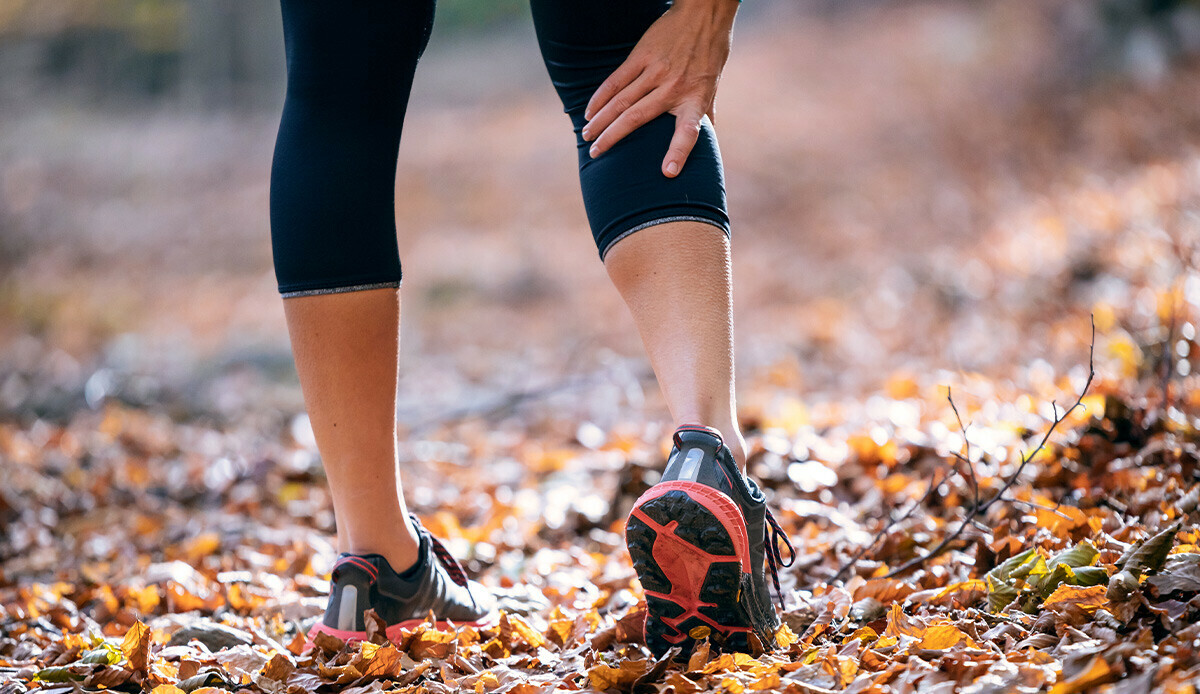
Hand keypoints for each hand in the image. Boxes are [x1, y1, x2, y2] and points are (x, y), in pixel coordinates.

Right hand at [581, 0, 737, 177]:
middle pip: (636, 117)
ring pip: (621, 101)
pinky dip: (600, 97)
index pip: (689, 132)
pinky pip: (616, 80)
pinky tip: (589, 111)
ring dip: (600, 120)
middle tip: (595, 153)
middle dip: (612, 138)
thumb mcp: (712, 86)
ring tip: (588, 136)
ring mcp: (656, 71)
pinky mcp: (643, 55)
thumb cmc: (710, 54)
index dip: (678, 152)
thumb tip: (709, 138)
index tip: (668, 172)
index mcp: (695, 100)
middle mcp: (674, 88)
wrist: (704, 15)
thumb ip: (706, 113)